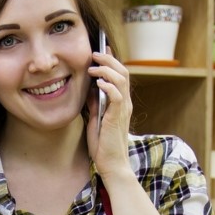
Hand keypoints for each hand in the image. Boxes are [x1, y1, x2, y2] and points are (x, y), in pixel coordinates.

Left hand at [86, 49, 132, 179]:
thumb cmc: (103, 146)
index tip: (101, 49)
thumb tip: (90, 89)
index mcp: (120, 103)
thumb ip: (94, 104)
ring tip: (93, 66)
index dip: (112, 60)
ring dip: (107, 69)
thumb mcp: (95, 120)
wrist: (110, 164)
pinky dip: (108, 85)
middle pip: (123, 72)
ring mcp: (123, 109)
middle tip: (94, 53)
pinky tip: (98, 82)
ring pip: (122, 79)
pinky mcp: (118, 117)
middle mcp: (125, 103)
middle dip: (108, 59)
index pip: (120, 76)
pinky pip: (117, 95)